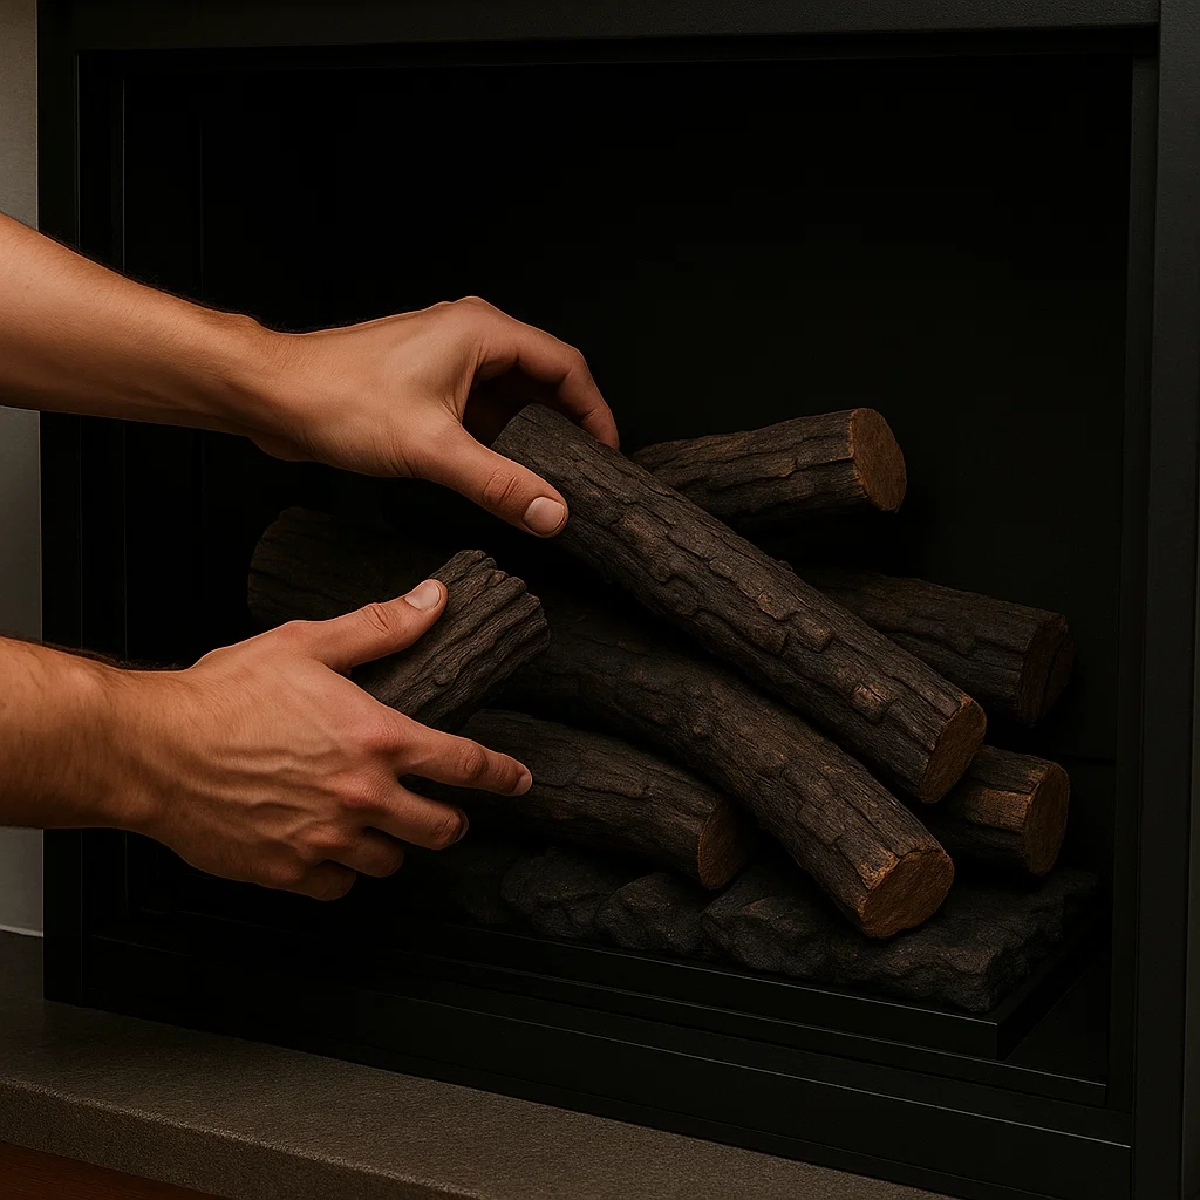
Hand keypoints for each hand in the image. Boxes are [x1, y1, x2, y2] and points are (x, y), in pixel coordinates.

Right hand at [110, 580, 532, 899]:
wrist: (151, 747)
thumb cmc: (225, 693)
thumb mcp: (307, 644)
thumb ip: (380, 627)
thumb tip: (433, 600)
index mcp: (377, 740)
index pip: (464, 765)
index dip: (501, 775)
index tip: (519, 782)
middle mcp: (361, 796)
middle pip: (440, 828)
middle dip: (451, 821)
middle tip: (446, 814)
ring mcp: (326, 839)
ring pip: (390, 862)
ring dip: (394, 846)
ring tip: (382, 828)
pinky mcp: (287, 870)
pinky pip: (338, 887)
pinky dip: (342, 873)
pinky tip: (331, 850)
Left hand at [255, 296, 618, 535]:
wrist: (271, 395)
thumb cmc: (338, 398)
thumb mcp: (432, 449)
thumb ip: (499, 483)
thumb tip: (553, 512)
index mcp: (481, 331)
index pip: (565, 366)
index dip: (595, 411)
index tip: (608, 454)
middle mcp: (469, 337)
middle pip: (542, 381)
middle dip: (566, 428)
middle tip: (584, 474)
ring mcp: (446, 360)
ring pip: (510, 399)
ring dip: (530, 438)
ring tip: (549, 482)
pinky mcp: (425, 385)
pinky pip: (480, 411)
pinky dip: (497, 442)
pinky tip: (502, 477)